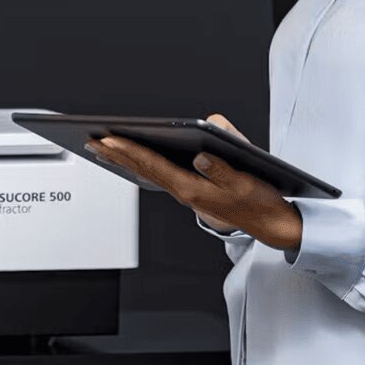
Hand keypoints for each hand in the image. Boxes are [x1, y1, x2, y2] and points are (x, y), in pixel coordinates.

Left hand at [86, 113, 303, 250]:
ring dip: (126, 160)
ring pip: (149, 174)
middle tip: (93, 141)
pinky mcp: (193, 192)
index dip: (129, 150)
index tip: (108, 139)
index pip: (153, 165)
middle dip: (117, 154)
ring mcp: (187, 193)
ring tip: (105, 148)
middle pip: (143, 170)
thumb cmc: (260, 203)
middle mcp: (184, 192)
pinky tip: (136, 161)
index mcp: (192, 189)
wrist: (272, 225)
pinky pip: (161, 177)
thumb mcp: (244, 183)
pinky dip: (144, 166)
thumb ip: (221, 169)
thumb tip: (200, 156)